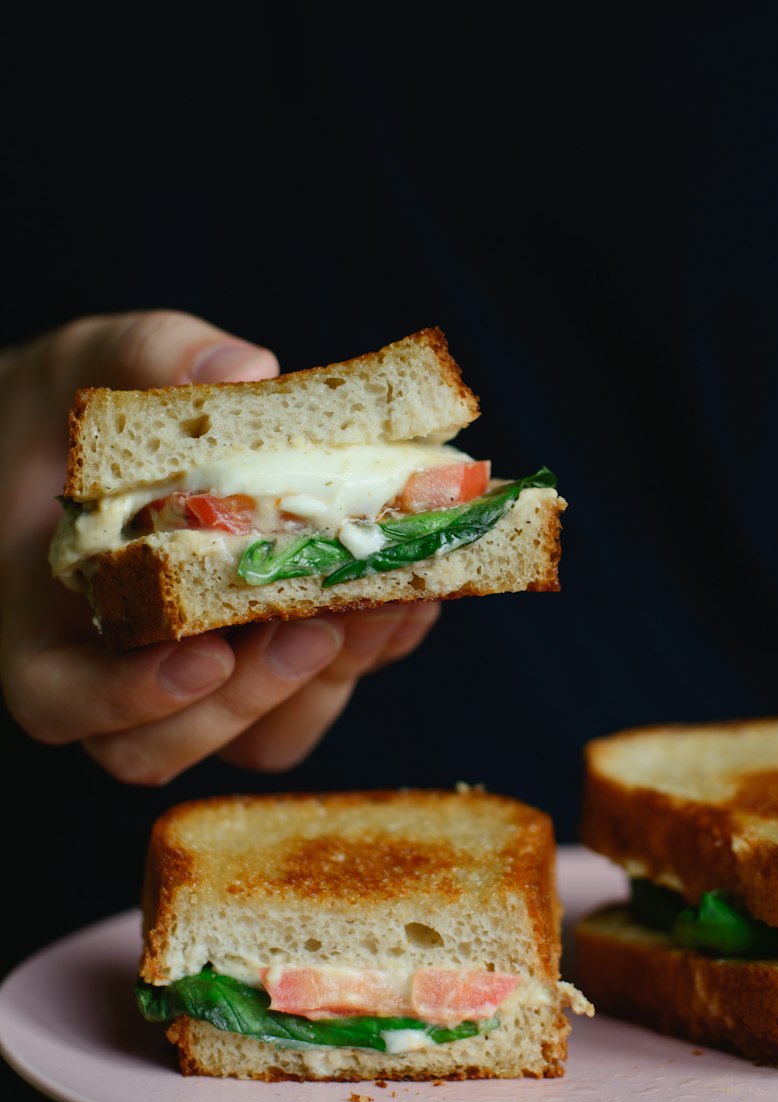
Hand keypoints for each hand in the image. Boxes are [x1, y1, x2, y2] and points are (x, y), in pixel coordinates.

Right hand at [0, 310, 439, 783]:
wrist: (94, 443)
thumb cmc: (74, 409)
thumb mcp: (95, 360)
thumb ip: (153, 357)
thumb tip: (248, 369)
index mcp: (43, 615)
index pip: (60, 699)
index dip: (128, 699)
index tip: (205, 656)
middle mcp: (115, 667)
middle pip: (167, 743)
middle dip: (253, 696)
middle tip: (322, 625)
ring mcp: (195, 676)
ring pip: (258, 735)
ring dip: (326, 681)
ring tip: (386, 603)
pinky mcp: (264, 661)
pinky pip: (317, 693)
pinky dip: (370, 653)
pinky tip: (410, 594)